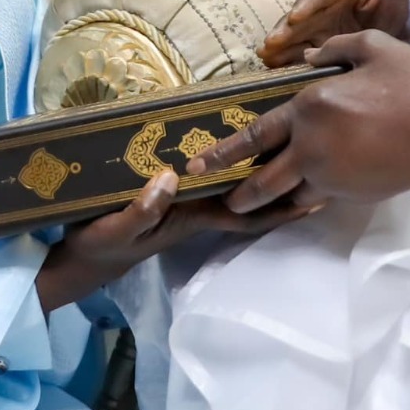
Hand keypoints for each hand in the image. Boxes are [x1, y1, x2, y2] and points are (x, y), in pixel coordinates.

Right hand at [35, 170, 315, 311]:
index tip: (318, 197)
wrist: (82, 257)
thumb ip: (140, 208)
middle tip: (327, 164)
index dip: (281, 209)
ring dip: (267, 176)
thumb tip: (171, 177)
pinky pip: (216, 181)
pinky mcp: (174, 196)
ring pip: (238, 190)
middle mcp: (198, 210)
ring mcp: (187, 204)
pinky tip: (248, 154)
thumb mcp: (114, 228)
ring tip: (301, 152)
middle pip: (253, 200)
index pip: (246, 214)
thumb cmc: (99, 245)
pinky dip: (236, 169)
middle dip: (288, 187)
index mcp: (192, 217)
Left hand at [188, 30, 409, 211]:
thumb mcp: (374, 47)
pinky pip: (320, 195)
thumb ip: (335, 48)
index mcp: (311, 105)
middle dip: (236, 189)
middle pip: (263, 177)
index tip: (198, 162)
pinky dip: (307, 195)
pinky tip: (303, 192)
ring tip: (247, 203)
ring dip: (267, 199)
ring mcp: (333, 175)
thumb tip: (312, 55)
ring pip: (289, 193)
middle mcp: (312, 145)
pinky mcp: (354, 194)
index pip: (256, 133)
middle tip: (216, 195)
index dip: (224, 150)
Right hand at [258, 0, 409, 66]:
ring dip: (279, 42)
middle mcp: (321, 1)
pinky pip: (295, 48)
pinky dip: (284, 56)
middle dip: (286, 28)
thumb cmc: (388, 9)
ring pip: (293, 31)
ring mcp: (313, 22)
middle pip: (301, 14)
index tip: (295, 16)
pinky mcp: (309, 40)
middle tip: (272, 42)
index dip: (308, 3)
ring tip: (265, 55)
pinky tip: (271, 65)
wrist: (387, 35)